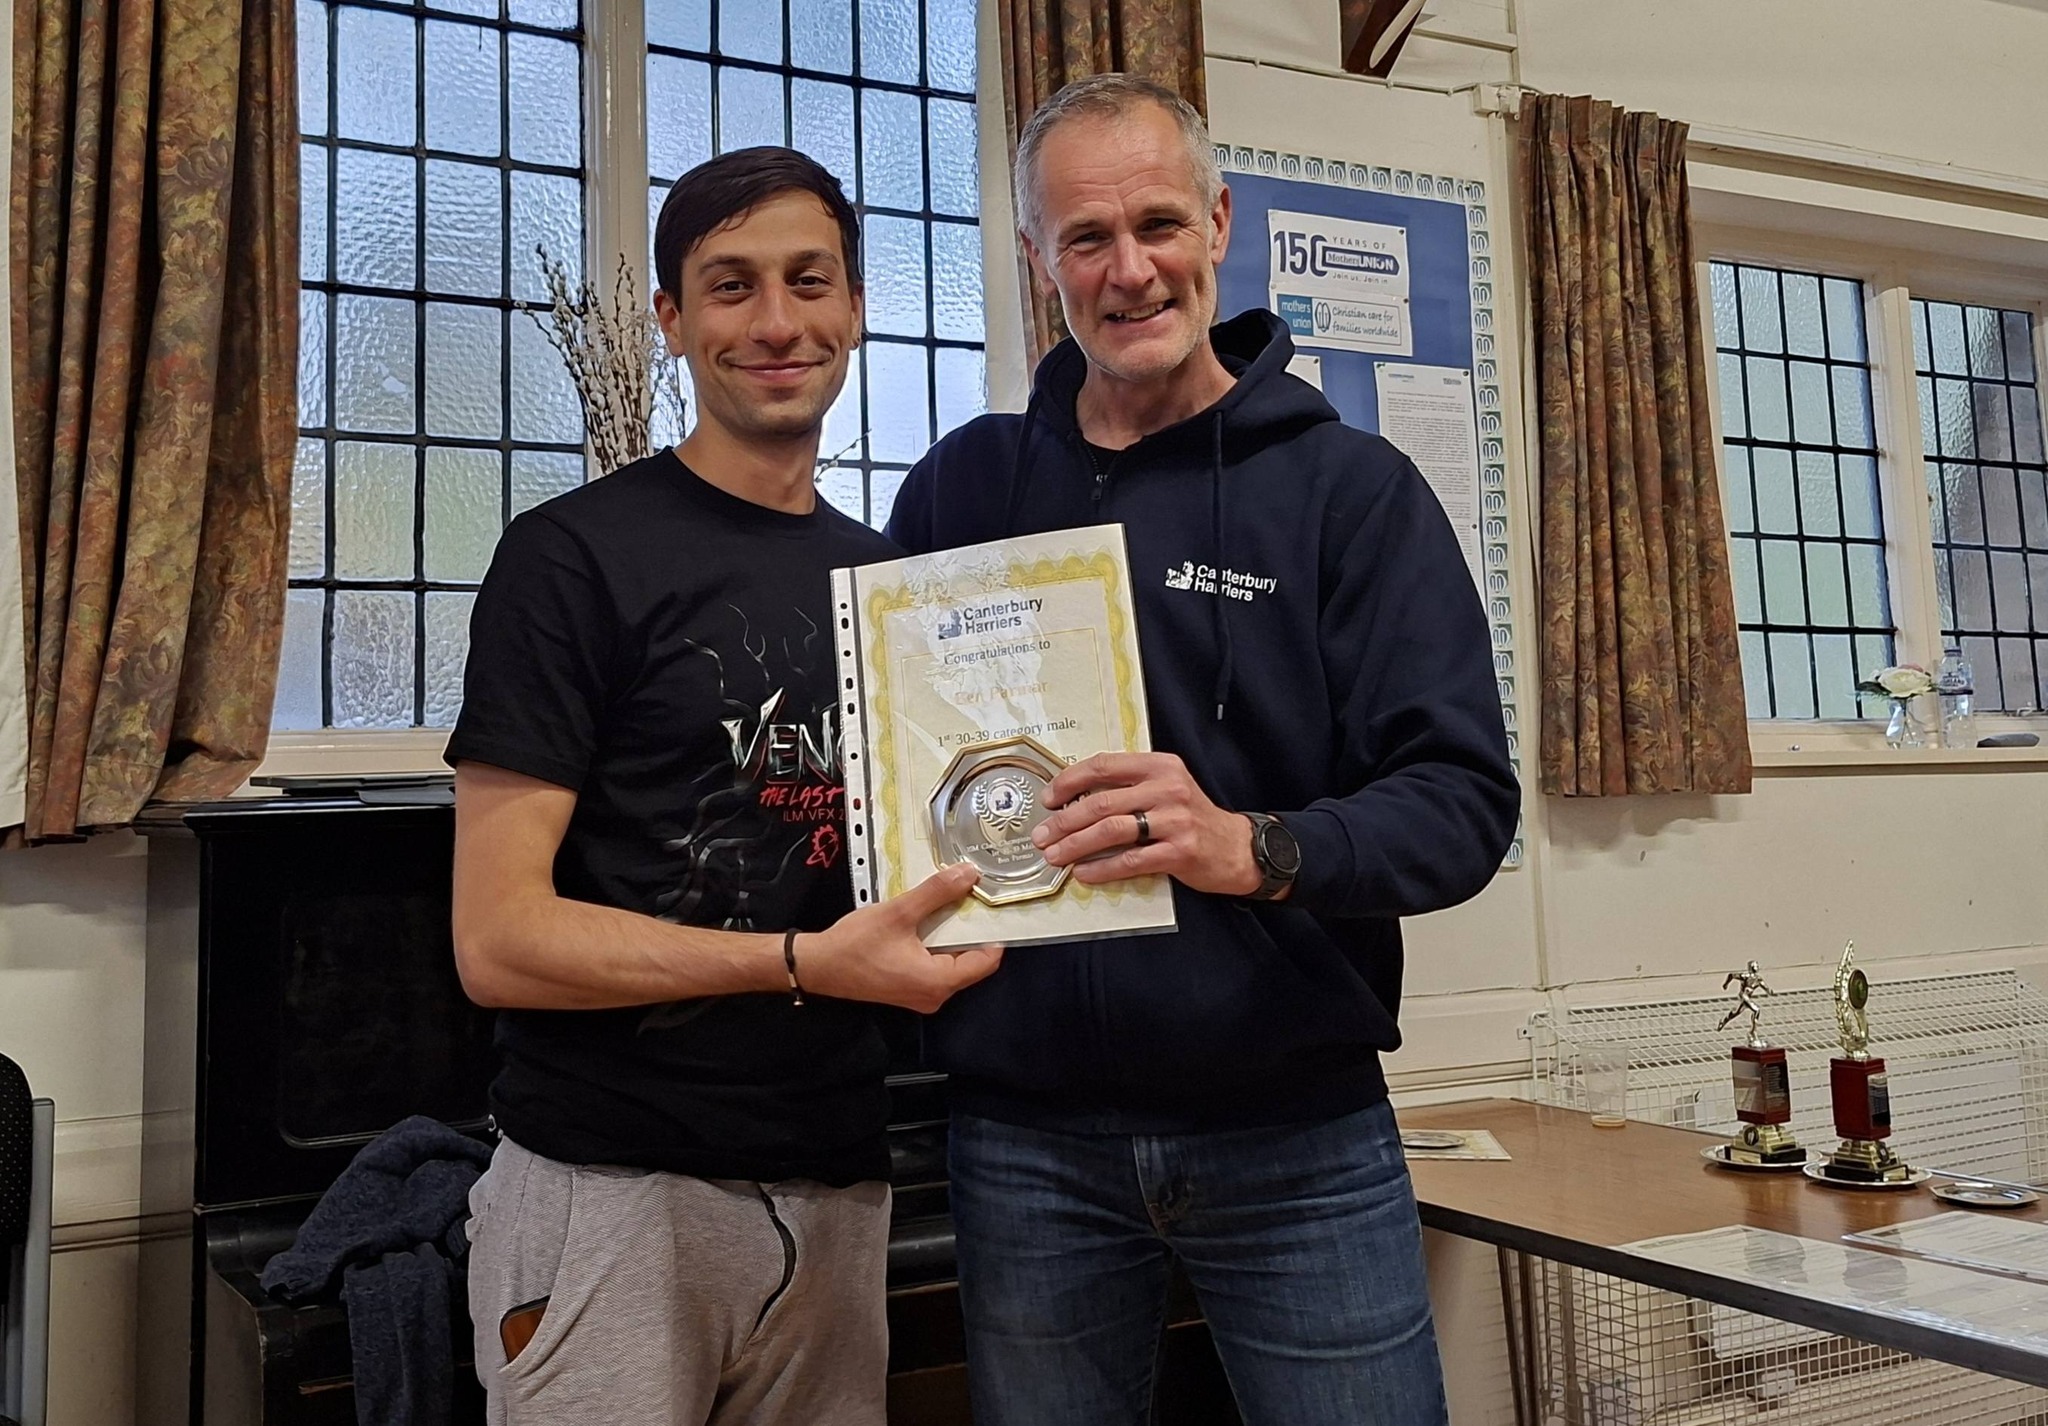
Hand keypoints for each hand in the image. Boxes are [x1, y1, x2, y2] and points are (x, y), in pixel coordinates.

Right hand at [798, 863, 1003, 1013]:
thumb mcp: (899, 912)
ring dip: (953, 935)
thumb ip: (937, 893)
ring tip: (951, 904)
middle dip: (973, 930)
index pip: (987, 961)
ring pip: (953, 963)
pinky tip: (929, 921)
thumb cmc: (856, 944)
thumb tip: (969, 874)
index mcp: (938, 982)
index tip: (991, 904)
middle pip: (971, 962)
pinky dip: (937, 944)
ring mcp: (922, 996)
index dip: (994, 932)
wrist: (818, 966)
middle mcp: (936, 996)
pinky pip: (936, 966)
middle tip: (972, 897)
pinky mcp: (910, 990)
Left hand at [1031, 752, 1259, 896]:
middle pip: (1101, 802)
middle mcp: (1167, 788)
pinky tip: (1083, 874)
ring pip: (1111, 831)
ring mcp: (1175, 820)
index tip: (1047, 799)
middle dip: (1064, 821)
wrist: (1236, 848)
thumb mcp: (1165, 788)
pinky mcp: (1179, 852)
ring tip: (1055, 856)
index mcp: (1159, 765)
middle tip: (1042, 836)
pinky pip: (1130, 860)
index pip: (1104, 765)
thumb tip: (1072, 800)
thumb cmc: (1191, 818)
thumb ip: (1128, 787)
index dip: (1069, 781)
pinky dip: (1101, 868)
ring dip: (1075, 845)